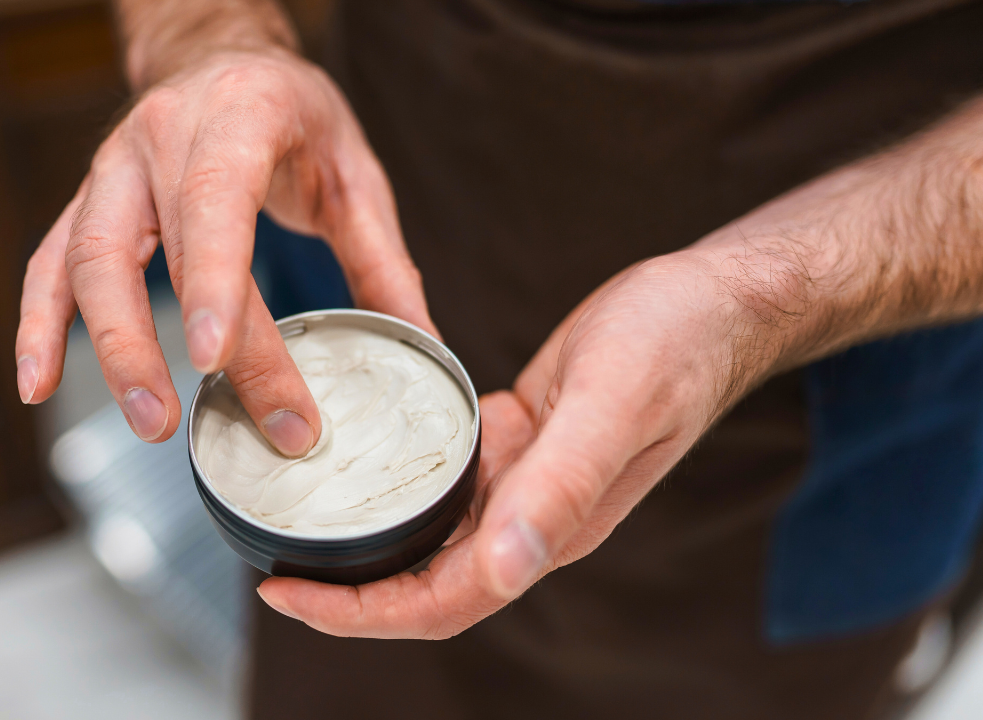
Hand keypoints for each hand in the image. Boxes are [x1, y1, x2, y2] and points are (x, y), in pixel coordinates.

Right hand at [15, 49, 431, 452]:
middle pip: (152, 249)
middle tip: (192, 424)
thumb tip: (420, 344)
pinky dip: (41, 324)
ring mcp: (114, 168)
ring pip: (86, 258)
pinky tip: (39, 382)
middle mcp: (162, 136)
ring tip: (147, 420)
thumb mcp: (353, 171)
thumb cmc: (292, 113)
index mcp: (239, 116)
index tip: (217, 361)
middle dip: (167, 344)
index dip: (213, 282)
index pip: (216, 200)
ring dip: (109, 347)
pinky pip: (50, 262)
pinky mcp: (90, 200)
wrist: (226, 59)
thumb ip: (383, 260)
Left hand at [253, 70, 982, 637]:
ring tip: (292, 527)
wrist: (713, 302)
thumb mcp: (611, 405)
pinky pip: (445, 483)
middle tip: (269, 573)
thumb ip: (561, 488)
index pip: (443, 601)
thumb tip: (503, 571)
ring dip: (364, 545)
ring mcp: (523, 482)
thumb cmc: (674, 346)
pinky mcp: (516, 442)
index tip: (287, 597)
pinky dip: (393, 487)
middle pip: (426, 585)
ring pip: (431, 539)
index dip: (363, 614)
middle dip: (347, 596)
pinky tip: (353, 463)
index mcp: (549, 527)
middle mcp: (530, 517)